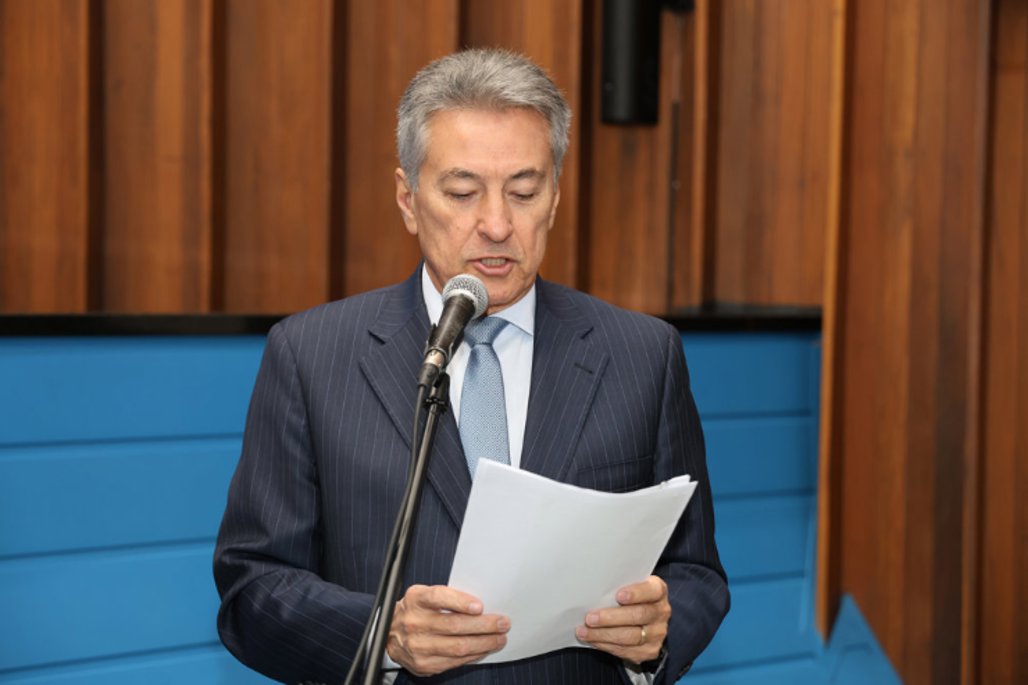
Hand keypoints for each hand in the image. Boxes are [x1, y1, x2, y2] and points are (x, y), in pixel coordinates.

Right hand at [387, 584, 508, 675]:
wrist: (389, 633)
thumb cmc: (415, 611)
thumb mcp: (424, 595)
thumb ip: (447, 597)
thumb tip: (481, 605)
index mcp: (416, 599)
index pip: (438, 597)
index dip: (460, 601)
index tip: (479, 606)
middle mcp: (414, 622)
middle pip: (453, 625)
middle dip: (483, 625)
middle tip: (502, 622)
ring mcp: (417, 645)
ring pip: (457, 646)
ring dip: (484, 642)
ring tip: (499, 638)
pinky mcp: (423, 664)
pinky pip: (454, 661)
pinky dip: (473, 655)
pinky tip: (483, 649)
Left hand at [575, 575, 669, 664]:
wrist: (645, 620)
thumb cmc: (631, 598)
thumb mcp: (630, 586)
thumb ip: (618, 586)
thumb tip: (593, 591)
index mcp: (657, 591)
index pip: (651, 590)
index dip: (636, 593)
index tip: (619, 595)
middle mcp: (661, 612)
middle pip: (638, 615)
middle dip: (611, 618)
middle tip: (590, 618)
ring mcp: (657, 633)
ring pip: (631, 637)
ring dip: (603, 634)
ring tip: (584, 631)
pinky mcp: (649, 650)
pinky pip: (626, 650)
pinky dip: (606, 645)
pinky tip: (593, 640)